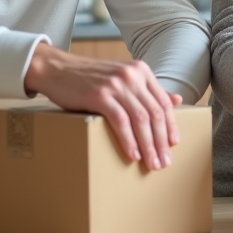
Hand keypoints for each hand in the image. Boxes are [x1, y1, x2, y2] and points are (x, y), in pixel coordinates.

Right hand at [24, 42, 181, 170]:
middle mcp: (131, 75)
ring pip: (140, 120)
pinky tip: (133, 154)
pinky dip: (128, 140)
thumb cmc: (89, 77)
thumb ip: (147, 89)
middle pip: (154, 113)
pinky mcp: (99, 95)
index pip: (163, 102)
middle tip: (164, 161)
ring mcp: (116, 85)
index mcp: (141, 71)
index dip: (170, 126)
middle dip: (161, 141)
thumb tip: (176, 100)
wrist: (57, 69)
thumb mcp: (122, 78)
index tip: (173, 145)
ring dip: (148, 145)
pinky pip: (120, 122)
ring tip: (151, 163)